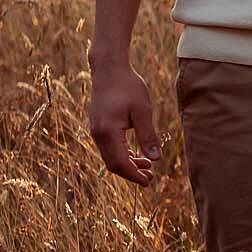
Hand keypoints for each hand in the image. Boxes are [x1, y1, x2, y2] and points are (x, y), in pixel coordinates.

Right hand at [88, 54, 160, 186]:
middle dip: (131, 173)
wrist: (108, 69)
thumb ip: (148, 135)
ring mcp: (96, 130)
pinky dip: (122, 154)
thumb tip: (155, 159)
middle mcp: (98, 134)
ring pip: (110, 156)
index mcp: (108, 132)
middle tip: (150, 178)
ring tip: (148, 167)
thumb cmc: (128, 86)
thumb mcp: (143, 110)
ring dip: (128, 164)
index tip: (148, 182)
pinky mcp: (98, 126)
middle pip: (112, 164)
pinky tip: (137, 154)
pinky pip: (108, 147)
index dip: (134, 175)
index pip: (120, 163)